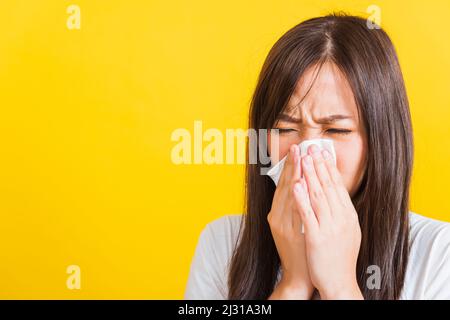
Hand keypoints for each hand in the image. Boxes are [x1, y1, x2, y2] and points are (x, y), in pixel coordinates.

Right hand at [267, 144, 313, 299]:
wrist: (299, 276)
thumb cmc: (298, 250)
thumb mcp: (291, 227)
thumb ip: (294, 208)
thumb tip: (301, 186)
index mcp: (277, 214)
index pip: (284, 185)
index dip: (289, 167)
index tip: (296, 150)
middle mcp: (277, 217)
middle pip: (285, 187)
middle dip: (292, 166)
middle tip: (297, 147)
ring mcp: (284, 225)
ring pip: (289, 196)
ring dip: (295, 175)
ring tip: (300, 158)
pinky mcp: (292, 233)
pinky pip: (296, 211)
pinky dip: (298, 196)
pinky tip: (301, 184)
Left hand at [293, 144, 362, 299]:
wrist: (337, 282)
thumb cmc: (340, 257)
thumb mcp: (348, 231)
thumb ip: (341, 212)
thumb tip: (335, 193)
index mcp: (348, 216)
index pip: (337, 186)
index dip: (329, 167)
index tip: (323, 152)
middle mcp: (341, 219)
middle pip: (327, 186)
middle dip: (318, 164)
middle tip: (311, 146)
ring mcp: (328, 227)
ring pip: (317, 195)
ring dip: (310, 174)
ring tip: (304, 157)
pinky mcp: (316, 237)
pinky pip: (307, 213)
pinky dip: (301, 197)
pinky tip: (296, 184)